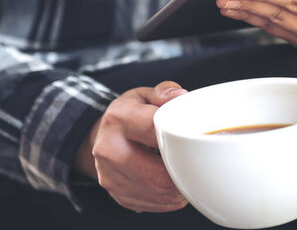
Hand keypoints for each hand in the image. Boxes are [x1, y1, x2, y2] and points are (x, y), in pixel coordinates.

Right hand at [74, 81, 188, 212]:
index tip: (194, 137)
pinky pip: (155, 204)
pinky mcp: (118, 196)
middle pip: (159, 173)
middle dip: (182, 169)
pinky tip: (171, 180)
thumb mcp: (144, 95)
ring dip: (180, 185)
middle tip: (193, 159)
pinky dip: (170, 196)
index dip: (180, 136)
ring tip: (182, 167)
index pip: (155, 131)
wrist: (103, 137)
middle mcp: (108, 150)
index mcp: (118, 119)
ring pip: (160, 193)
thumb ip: (164, 92)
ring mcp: (110, 177)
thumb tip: (181, 97)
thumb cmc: (130, 114)